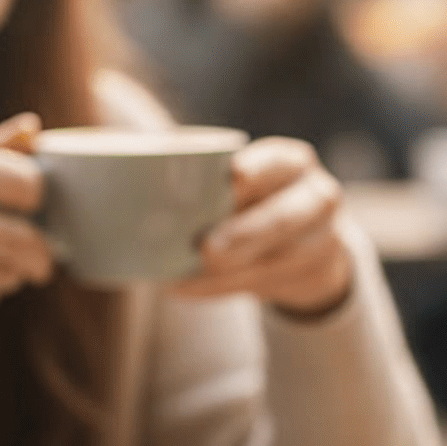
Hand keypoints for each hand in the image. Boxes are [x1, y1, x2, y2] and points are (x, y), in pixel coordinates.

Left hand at [179, 136, 352, 316]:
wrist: (307, 245)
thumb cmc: (255, 201)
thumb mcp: (246, 180)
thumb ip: (201, 172)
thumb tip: (126, 156)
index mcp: (291, 163)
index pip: (277, 163)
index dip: (257, 169)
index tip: (232, 177)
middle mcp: (315, 198)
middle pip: (283, 217)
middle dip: (244, 233)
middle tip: (207, 248)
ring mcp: (320, 241)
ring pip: (273, 261)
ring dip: (224, 273)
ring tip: (180, 279)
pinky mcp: (309, 275)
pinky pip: (260, 285)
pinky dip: (218, 290)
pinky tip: (184, 290)